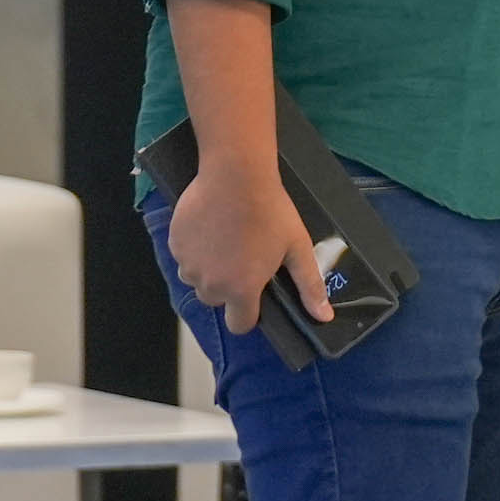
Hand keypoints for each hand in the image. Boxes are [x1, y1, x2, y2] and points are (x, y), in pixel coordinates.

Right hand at [170, 161, 328, 337]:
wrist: (236, 175)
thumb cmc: (271, 211)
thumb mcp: (297, 248)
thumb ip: (309, 286)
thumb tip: (325, 316)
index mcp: (241, 291)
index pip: (239, 325)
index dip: (248, 313)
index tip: (254, 294)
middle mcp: (210, 284)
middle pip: (216, 300)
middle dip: (227, 286)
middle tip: (243, 256)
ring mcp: (189, 264)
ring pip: (197, 279)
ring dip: (208, 269)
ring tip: (226, 240)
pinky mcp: (175, 244)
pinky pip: (183, 257)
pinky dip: (194, 249)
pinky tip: (211, 228)